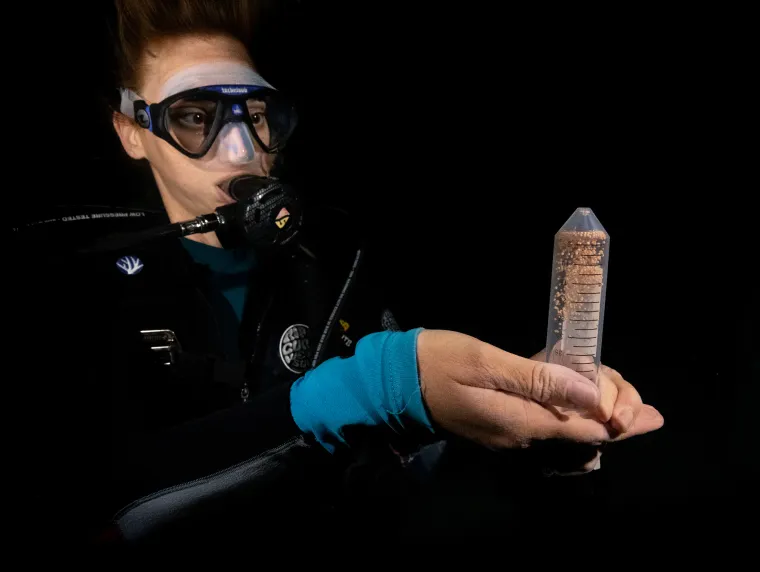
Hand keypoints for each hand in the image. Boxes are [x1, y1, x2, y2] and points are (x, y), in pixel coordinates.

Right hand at [417, 330, 663, 451]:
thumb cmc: (439, 363)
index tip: (651, 414)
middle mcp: (521, 437)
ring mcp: (509, 435)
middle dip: (615, 418)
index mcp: (522, 422)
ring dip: (596, 416)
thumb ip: (539, 379)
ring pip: (566, 432)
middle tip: (641, 402)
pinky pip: (547, 425)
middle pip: (581, 436)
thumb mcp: (488, 363)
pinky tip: (579, 397)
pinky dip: (571, 413)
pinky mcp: (499, 427)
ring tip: (621, 395)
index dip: (621, 420)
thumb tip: (591, 394)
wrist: (394, 383)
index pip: (586, 430)